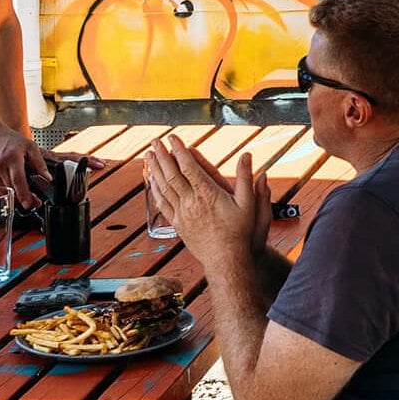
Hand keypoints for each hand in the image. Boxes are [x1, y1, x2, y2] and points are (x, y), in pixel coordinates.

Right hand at [0, 124, 48, 207]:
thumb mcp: (30, 146)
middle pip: (11, 189)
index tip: (29, 204)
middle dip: (23, 199)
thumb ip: (40, 163)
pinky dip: (5, 194)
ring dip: (14, 198)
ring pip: (3, 192)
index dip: (24, 194)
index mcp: (12, 158)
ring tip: (25, 198)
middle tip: (34, 202)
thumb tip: (48, 177)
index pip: (17, 180)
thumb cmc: (10, 140)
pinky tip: (13, 193)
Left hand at [144, 139, 258, 275]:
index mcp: (208, 194)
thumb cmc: (240, 233)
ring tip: (148, 156)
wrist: (226, 260)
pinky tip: (151, 182)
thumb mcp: (250, 204)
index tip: (173, 138)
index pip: (189, 167)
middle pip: (172, 175)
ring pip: (164, 188)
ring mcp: (183, 214)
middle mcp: (192, 203)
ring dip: (155, 170)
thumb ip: (246, 179)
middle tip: (155, 141)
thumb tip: (247, 156)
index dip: (179, 151)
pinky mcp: (178, 224)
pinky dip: (155, 190)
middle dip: (163, 156)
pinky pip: (163, 204)